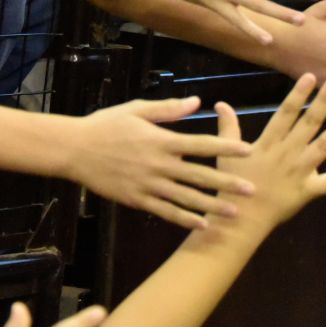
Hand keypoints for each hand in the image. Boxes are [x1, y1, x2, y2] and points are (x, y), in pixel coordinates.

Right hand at [63, 96, 255, 230]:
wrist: (74, 149)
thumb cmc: (105, 125)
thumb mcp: (136, 110)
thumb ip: (168, 109)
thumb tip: (197, 101)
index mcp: (161, 140)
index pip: (201, 143)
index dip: (226, 147)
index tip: (248, 151)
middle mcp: (159, 164)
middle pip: (199, 175)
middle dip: (227, 183)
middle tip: (251, 190)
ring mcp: (148, 185)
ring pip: (186, 198)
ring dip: (212, 206)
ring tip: (234, 213)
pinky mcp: (137, 200)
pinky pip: (165, 211)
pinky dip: (185, 219)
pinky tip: (202, 225)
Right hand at [214, 74, 325, 229]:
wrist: (241, 218)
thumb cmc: (233, 184)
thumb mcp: (227, 152)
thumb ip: (228, 127)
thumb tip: (220, 103)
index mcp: (269, 143)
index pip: (286, 113)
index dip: (298, 94)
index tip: (310, 77)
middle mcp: (287, 153)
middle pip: (308, 124)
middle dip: (323, 102)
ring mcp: (300, 171)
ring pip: (324, 147)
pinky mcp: (309, 190)